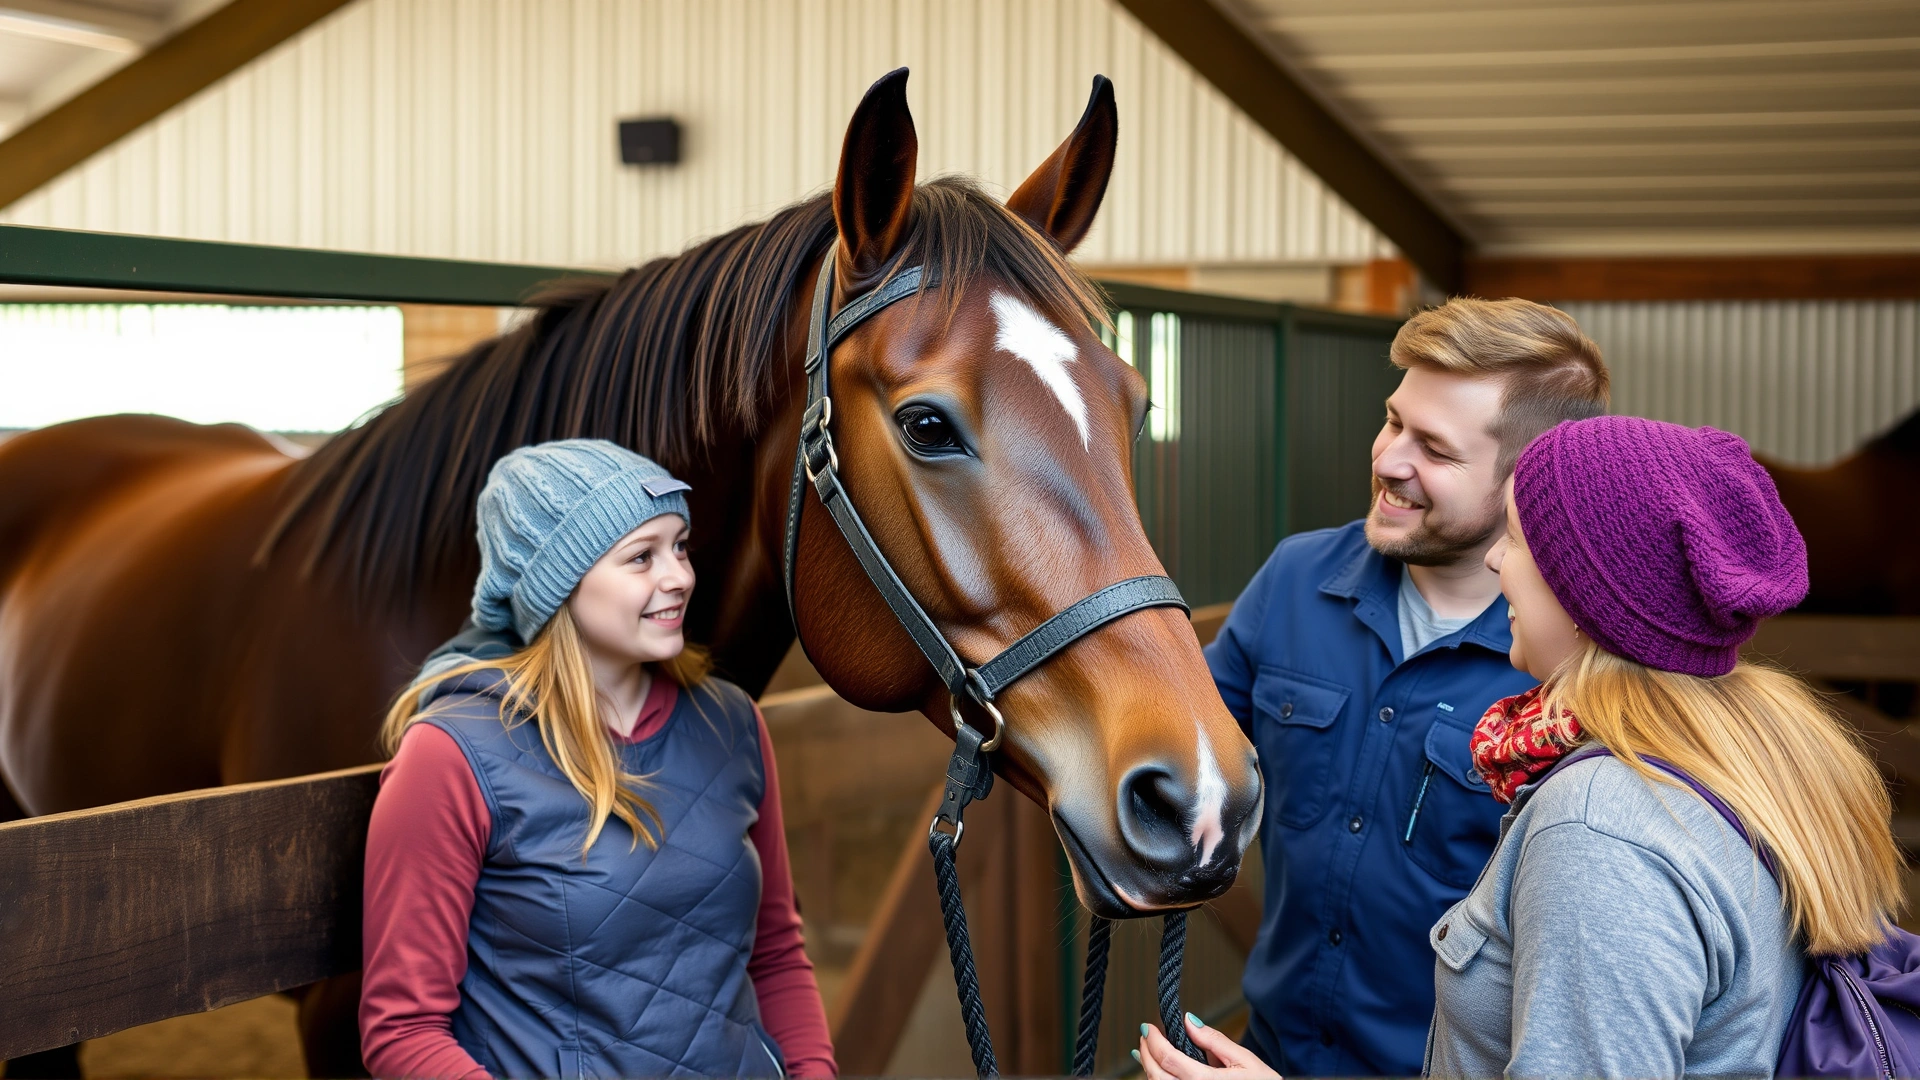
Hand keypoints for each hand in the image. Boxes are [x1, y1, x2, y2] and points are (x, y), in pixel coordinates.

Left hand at [1134, 1014, 1281, 1079]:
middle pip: (1156, 1075)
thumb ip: (1214, 1041)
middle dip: (1146, 1053)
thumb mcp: (1244, 1060)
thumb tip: (1189, 1021)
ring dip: (1149, 1068)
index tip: (1148, 1027)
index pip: (1167, 1058)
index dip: (1153, 1040)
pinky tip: (1156, 1073)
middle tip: (1145, 1035)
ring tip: (1145, 1052)